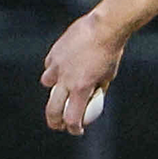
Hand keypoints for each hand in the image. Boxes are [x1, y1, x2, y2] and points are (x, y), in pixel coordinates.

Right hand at [41, 12, 126, 135]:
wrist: (104, 28)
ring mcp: (57, 66)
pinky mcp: (54, 53)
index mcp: (81, 89)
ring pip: (47, 84)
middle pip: (52, 109)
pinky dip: (54, 70)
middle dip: (54, 121)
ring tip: (61, 89)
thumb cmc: (110, 53)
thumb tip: (93, 98)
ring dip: (54, 89)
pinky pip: (50, 66)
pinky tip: (62, 68)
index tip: (77, 130)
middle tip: (59, 124)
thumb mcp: (108, 77)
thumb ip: (97, 89)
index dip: (73, 128)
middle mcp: (66, 80)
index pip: (72, 118)